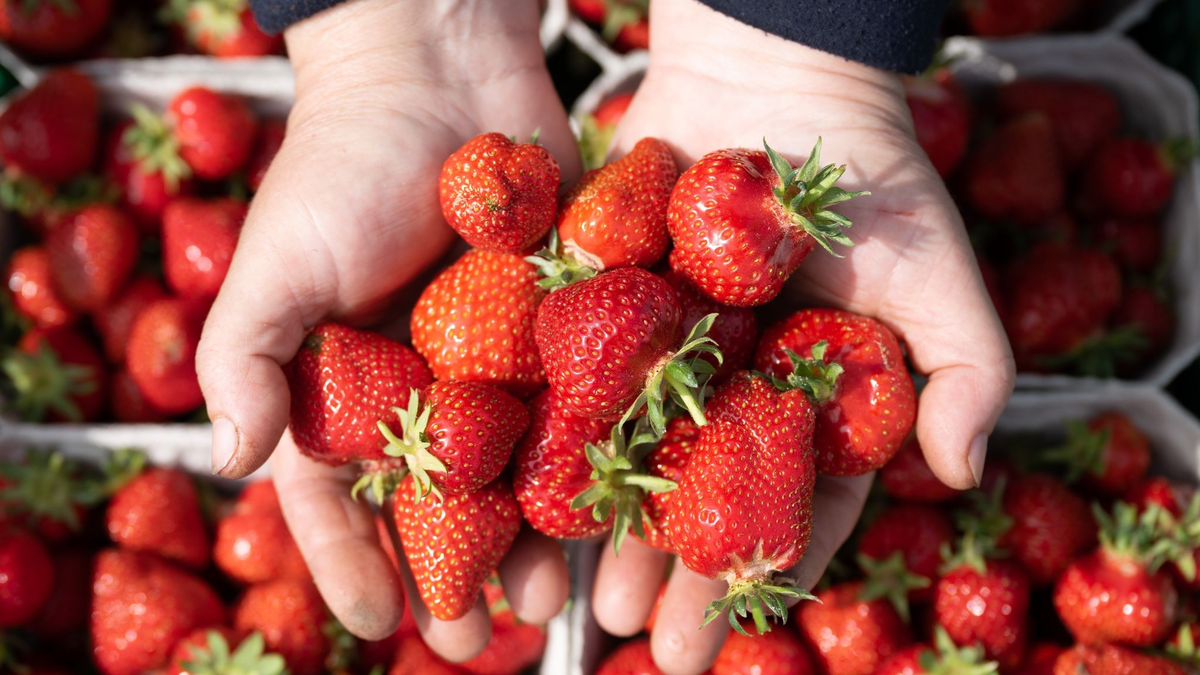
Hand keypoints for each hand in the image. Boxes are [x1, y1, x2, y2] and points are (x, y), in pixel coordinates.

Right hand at [195, 0, 579, 656]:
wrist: (440, 68)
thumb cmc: (342, 161)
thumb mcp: (277, 259)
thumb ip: (246, 356)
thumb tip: (223, 462)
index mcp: (341, 382)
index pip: (335, 491)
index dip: (351, 560)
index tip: (378, 624)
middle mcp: (419, 384)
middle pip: (432, 500)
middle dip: (448, 572)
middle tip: (470, 641)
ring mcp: (493, 359)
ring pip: (510, 470)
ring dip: (525, 539)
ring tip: (545, 602)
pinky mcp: (560, 324)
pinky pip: (574, 405)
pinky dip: (588, 460)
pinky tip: (606, 512)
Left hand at [589, 1, 1014, 672]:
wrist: (773, 74)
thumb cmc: (871, 175)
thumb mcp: (937, 273)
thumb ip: (967, 372)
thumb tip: (969, 473)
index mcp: (811, 405)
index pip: (787, 509)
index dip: (755, 576)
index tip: (715, 638)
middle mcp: (733, 392)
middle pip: (696, 501)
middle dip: (668, 573)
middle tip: (635, 638)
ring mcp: (665, 354)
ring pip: (626, 457)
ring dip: (598, 527)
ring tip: (566, 594)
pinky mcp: (604, 307)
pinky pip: (571, 380)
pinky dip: (545, 433)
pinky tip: (513, 489)